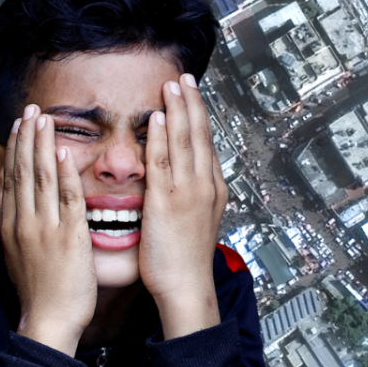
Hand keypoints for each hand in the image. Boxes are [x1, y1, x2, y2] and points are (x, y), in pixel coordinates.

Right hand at [0, 105, 96, 355]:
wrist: (48, 321)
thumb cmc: (41, 296)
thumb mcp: (20, 258)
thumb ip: (21, 233)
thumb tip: (21, 217)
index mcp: (13, 228)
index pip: (12, 179)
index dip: (15, 149)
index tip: (19, 127)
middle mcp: (25, 224)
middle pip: (23, 171)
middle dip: (26, 137)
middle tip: (30, 110)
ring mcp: (45, 229)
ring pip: (42, 178)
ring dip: (43, 145)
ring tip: (44, 119)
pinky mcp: (68, 237)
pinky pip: (67, 199)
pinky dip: (65, 174)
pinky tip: (65, 152)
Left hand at [139, 74, 227, 336]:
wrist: (187, 288)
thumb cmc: (185, 263)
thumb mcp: (195, 224)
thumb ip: (190, 200)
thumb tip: (184, 187)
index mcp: (212, 191)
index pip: (207, 145)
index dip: (200, 117)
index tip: (193, 96)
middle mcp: (204, 186)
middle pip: (199, 135)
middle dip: (192, 104)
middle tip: (185, 78)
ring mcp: (187, 192)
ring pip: (183, 141)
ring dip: (177, 109)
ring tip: (171, 85)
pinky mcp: (166, 202)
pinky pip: (162, 161)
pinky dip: (160, 136)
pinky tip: (155, 116)